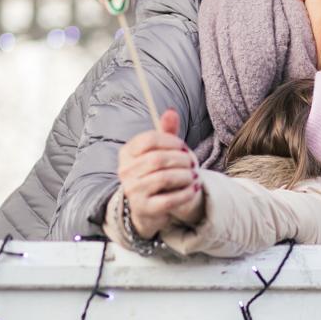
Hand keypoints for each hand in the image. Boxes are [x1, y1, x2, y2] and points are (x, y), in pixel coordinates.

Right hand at [117, 109, 200, 237]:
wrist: (149, 206)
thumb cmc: (157, 172)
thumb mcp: (160, 151)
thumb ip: (166, 132)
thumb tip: (171, 111)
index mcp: (127, 152)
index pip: (149, 139)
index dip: (171, 141)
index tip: (184, 147)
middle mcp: (125, 171)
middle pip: (158, 159)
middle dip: (182, 160)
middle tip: (193, 164)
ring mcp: (132, 191)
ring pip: (164, 178)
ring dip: (185, 176)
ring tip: (194, 176)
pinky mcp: (144, 208)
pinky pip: (168, 200)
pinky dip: (185, 193)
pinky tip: (193, 189)